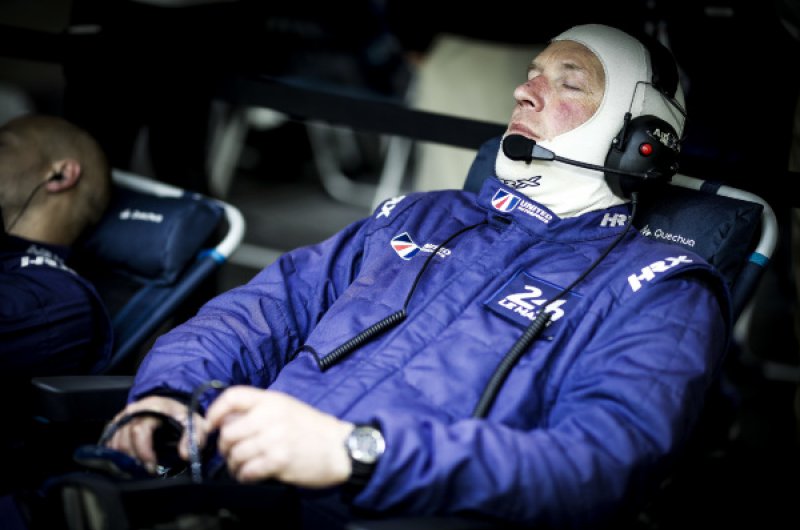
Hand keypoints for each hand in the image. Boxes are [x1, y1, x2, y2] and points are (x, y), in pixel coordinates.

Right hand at [105, 395, 203, 472]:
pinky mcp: (116, 424)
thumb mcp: (194, 423)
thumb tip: (185, 455)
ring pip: (115, 442)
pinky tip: (130, 460)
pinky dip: (118, 454)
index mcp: (153, 407)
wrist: (171, 404)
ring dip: (126, 458)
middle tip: (147, 469)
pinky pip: (110, 442)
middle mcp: (134, 410)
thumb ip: (194, 437)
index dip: (144, 451)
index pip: (139, 430)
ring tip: (140, 466)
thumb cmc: (181, 414)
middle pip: (124, 439)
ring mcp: (123, 416)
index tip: (152, 466)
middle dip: (135, 458)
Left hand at [206, 386, 353, 486]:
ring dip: (234, 465)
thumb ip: (261, 411)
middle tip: (230, 453)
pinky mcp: (279, 460)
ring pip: (236, 454)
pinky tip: (250, 475)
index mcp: (272, 400)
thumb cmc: (314, 429)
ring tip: (241, 467)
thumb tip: (228, 422)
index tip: (210, 426)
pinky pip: (248, 470)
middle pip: (228, 431)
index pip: (233, 397)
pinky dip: (244, 476)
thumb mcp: (288, 408)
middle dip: (224, 447)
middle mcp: (271, 416)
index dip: (214, 412)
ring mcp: (275, 438)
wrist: (341, 448)